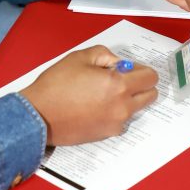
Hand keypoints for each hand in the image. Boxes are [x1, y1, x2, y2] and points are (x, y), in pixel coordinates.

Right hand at [21, 46, 158, 144]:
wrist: (38, 115)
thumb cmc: (55, 85)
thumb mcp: (80, 57)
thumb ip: (106, 55)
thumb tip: (118, 64)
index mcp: (118, 84)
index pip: (151, 77)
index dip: (141, 69)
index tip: (127, 69)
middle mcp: (122, 106)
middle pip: (150, 95)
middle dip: (140, 85)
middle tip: (120, 80)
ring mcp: (116, 123)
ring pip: (137, 109)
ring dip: (128, 100)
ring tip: (102, 94)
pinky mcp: (107, 134)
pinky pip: (121, 121)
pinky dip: (115, 113)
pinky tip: (95, 107)